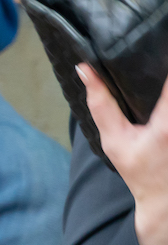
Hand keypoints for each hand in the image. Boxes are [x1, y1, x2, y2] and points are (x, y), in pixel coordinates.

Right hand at [78, 64, 167, 244]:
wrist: (165, 201)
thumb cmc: (138, 170)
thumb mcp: (113, 139)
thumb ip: (100, 103)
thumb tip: (85, 68)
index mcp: (167, 122)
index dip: (164, 58)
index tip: (157, 43)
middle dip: (163, 66)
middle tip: (156, 52)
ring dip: (165, 85)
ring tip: (158, 66)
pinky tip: (160, 92)